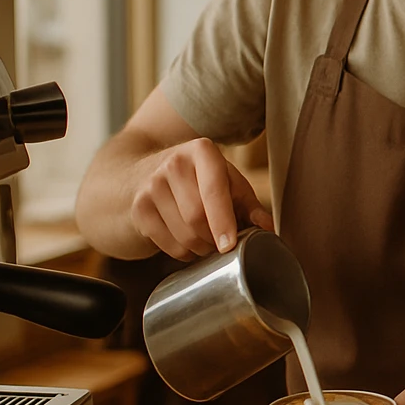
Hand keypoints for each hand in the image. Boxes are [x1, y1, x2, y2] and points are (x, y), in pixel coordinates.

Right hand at [128, 138, 273, 259]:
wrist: (136, 174)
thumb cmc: (195, 179)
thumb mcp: (224, 181)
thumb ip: (248, 203)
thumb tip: (267, 227)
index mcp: (202, 151)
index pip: (213, 190)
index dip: (223, 221)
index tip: (229, 245)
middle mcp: (173, 163)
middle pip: (197, 217)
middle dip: (214, 239)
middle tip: (223, 243)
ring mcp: (151, 186)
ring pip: (184, 234)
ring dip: (201, 248)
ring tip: (207, 242)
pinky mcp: (138, 209)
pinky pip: (168, 245)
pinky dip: (183, 252)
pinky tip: (186, 243)